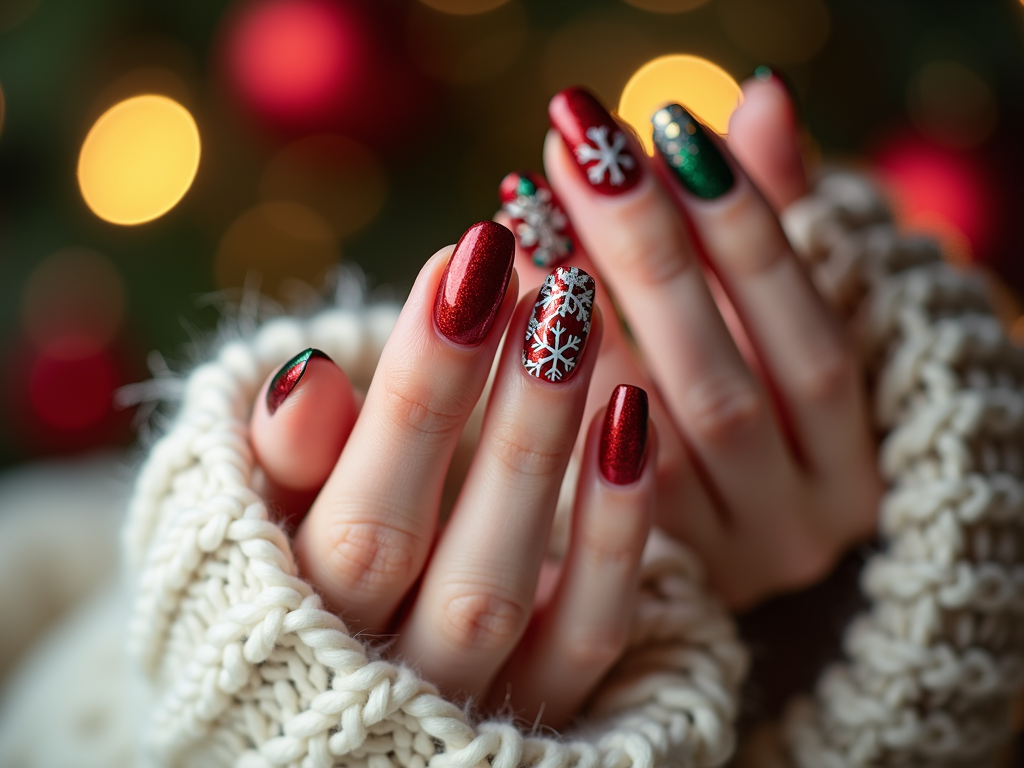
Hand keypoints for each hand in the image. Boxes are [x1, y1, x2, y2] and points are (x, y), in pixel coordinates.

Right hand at [248, 222, 657, 728]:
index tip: (462, 257)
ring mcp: (466, 697)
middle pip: (421, 544)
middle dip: (482, 404)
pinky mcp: (545, 704)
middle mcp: (374, 666)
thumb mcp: (264, 512)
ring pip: (504, 586)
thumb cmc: (298, 566)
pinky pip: (588, 631)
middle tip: (542, 280)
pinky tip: (633, 420)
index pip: (353, 501)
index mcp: (293, 612)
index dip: (412, 383)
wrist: (346, 697)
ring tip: (580, 320)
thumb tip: (309, 376)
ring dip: (548, 450)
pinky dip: (614, 535)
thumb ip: (283, 460)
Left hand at [499, 76, 880, 608]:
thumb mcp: (787, 319)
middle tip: (581, 152)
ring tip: (526, 211)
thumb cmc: (765, 402)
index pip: (804, 330)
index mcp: (857, 455)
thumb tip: (762, 98)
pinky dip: (546, 388)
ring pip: (643, 438)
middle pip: (717, 383)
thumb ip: (780, 218)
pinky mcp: (637, 578)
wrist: (743, 537)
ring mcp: (716, 562)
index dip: (741, 227)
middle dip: (646, 256)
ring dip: (578, 315)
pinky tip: (505, 304)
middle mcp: (800, 520)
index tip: (669, 128)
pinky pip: (581, 483)